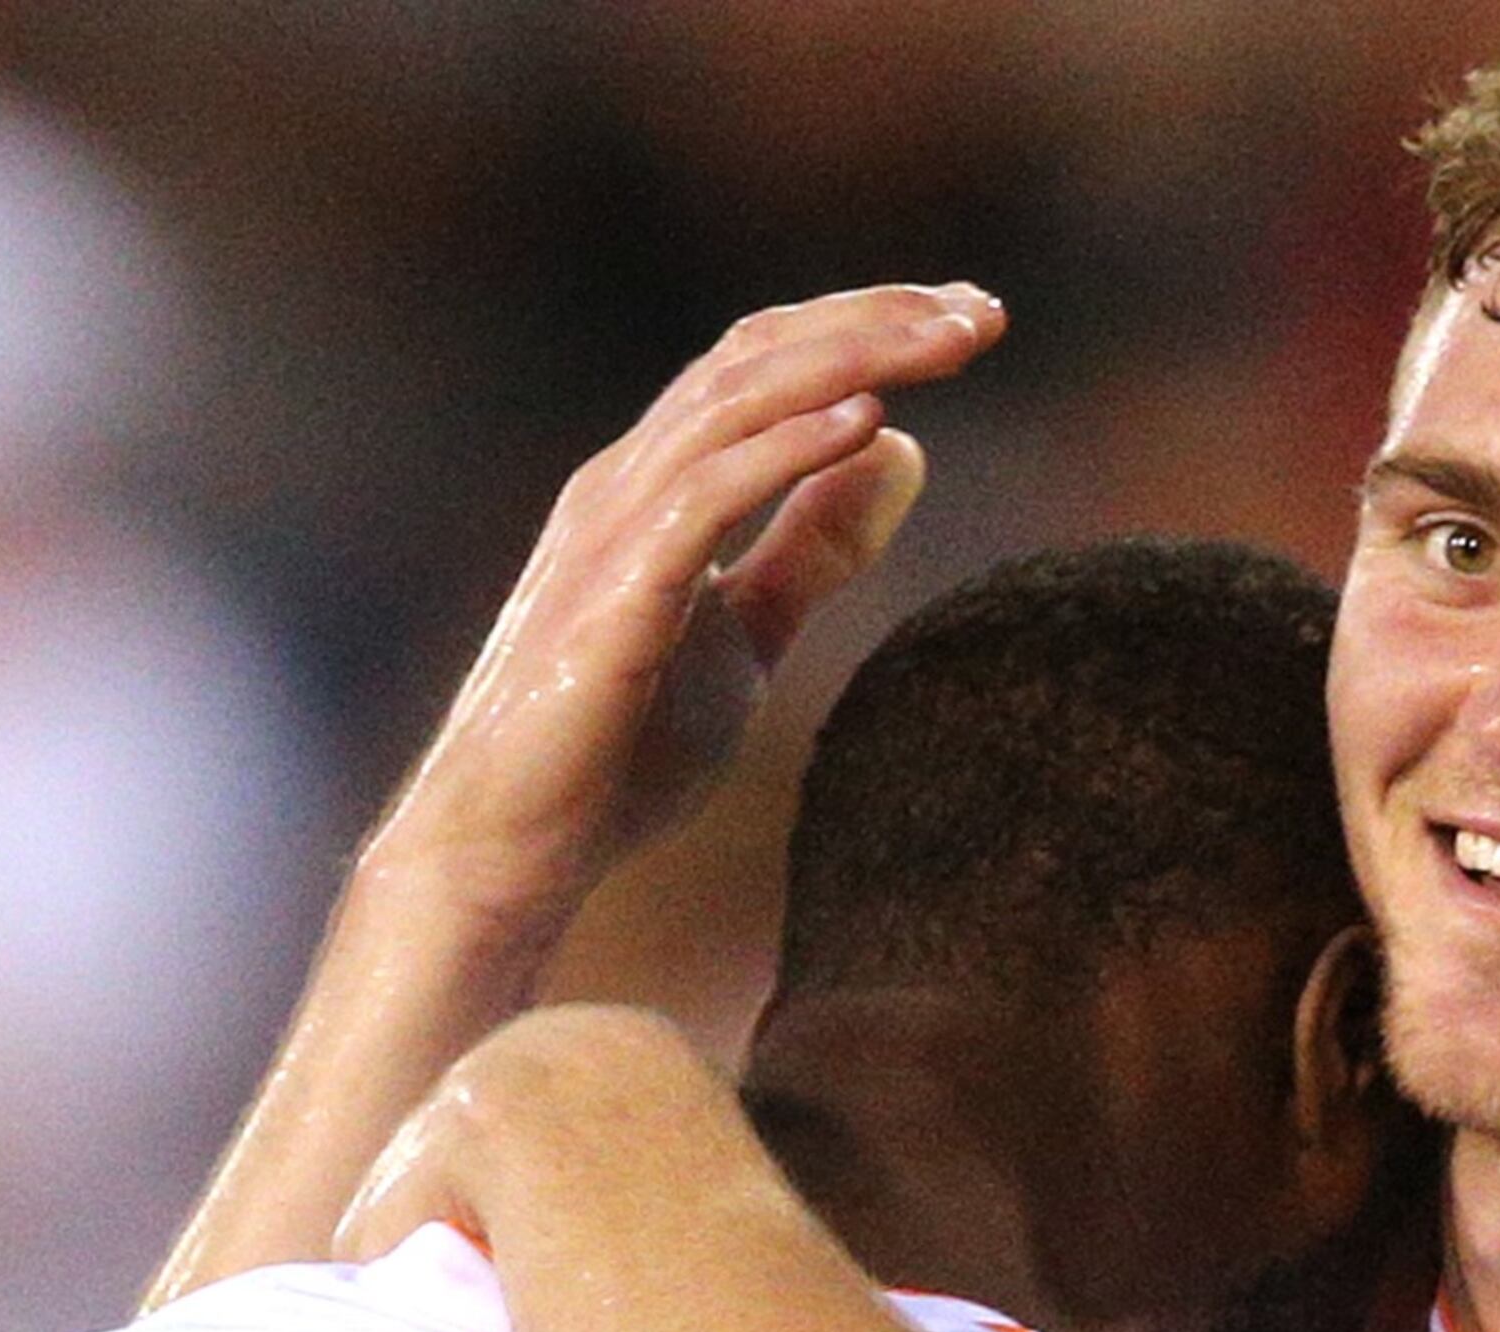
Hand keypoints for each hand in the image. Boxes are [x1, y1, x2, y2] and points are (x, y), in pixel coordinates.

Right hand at [146, 290, 992, 1311]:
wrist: (512, 852)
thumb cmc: (616, 751)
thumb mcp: (747, 634)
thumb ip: (815, 546)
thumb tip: (905, 449)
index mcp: (657, 483)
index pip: (766, 360)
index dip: (866, 324)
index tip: (972, 320)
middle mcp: (626, 484)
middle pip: (756, 356)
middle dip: (875, 320)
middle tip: (987, 313)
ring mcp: (609, 536)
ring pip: (732, 405)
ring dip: (848, 363)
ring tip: (946, 343)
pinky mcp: (610, 601)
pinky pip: (700, 499)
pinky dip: (782, 452)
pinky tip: (865, 424)